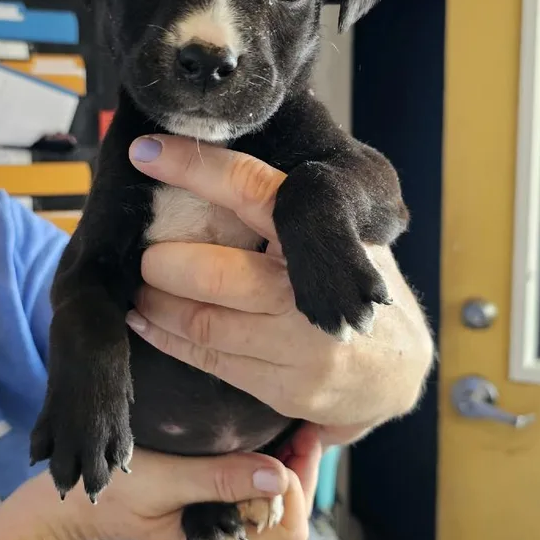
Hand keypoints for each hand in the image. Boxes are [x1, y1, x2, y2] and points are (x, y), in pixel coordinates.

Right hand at [0, 445, 314, 539]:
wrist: (68, 505)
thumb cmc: (111, 492)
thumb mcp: (165, 481)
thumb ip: (219, 479)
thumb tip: (279, 475)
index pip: (287, 527)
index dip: (300, 481)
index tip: (302, 435)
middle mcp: (223, 537)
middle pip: (286, 514)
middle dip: (300, 469)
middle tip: (302, 424)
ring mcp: (214, 522)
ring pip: (270, 502)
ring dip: (284, 464)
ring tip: (286, 423)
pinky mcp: (203, 504)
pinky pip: (246, 489)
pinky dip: (262, 463)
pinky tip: (259, 432)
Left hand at [126, 135, 434, 443]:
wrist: (399, 370)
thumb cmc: (359, 283)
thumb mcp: (343, 234)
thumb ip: (294, 210)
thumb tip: (216, 166)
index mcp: (323, 235)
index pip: (250, 189)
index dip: (194, 167)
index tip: (146, 152)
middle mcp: (311, 291)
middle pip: (214, 273)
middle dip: (163, 261)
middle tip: (144, 253)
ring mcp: (299, 345)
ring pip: (203, 321)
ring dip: (157, 302)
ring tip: (140, 286)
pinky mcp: (285, 387)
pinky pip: (208, 360)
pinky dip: (166, 338)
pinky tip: (145, 321)